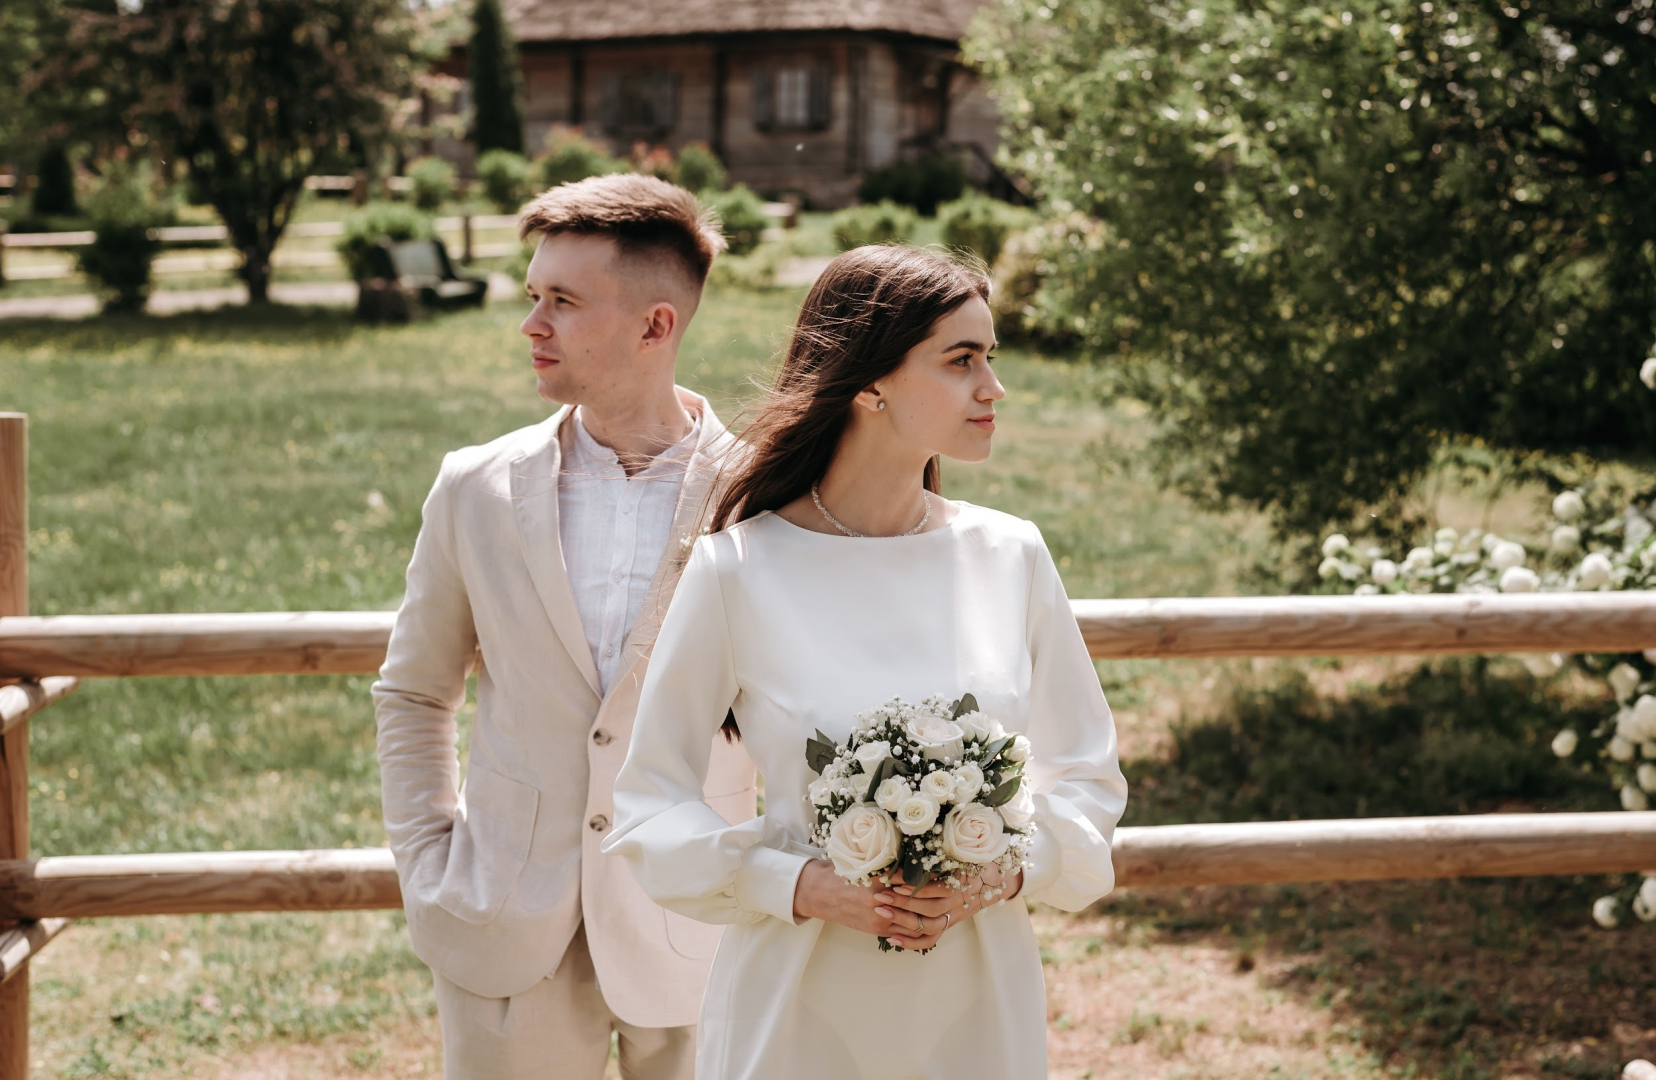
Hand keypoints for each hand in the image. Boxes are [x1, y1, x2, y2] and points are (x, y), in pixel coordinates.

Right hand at [791, 860, 952, 949]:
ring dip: (934, 916)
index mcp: (881, 881)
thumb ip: (889, 861)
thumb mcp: (865, 860)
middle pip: (922, 903)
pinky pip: (907, 935)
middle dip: (940, 898)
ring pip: (918, 923)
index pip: (917, 880)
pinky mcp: (879, 929)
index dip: (935, 876)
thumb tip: (914, 853)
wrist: (819, 893)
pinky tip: (930, 921)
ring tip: (947, 907)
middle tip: (956, 888)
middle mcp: (883, 902)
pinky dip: (920, 930)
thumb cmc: (842, 871)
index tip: (949, 868)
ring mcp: (882, 918)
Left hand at [879, 864, 1025, 938]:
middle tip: (880, 894)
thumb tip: (908, 842)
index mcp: (963, 882)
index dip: (914, 885)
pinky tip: (892, 939)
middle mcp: (958, 902)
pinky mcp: (948, 925)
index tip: (893, 878)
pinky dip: (912, 942)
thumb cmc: (974, 861)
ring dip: (903, 920)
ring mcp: (953, 916)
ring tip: (881, 911)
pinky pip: (931, 940)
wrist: (996, 880)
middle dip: (902, 902)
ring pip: (929, 925)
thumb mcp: (962, 852)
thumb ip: (940, 852)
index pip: (936, 887)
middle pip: (930, 908)